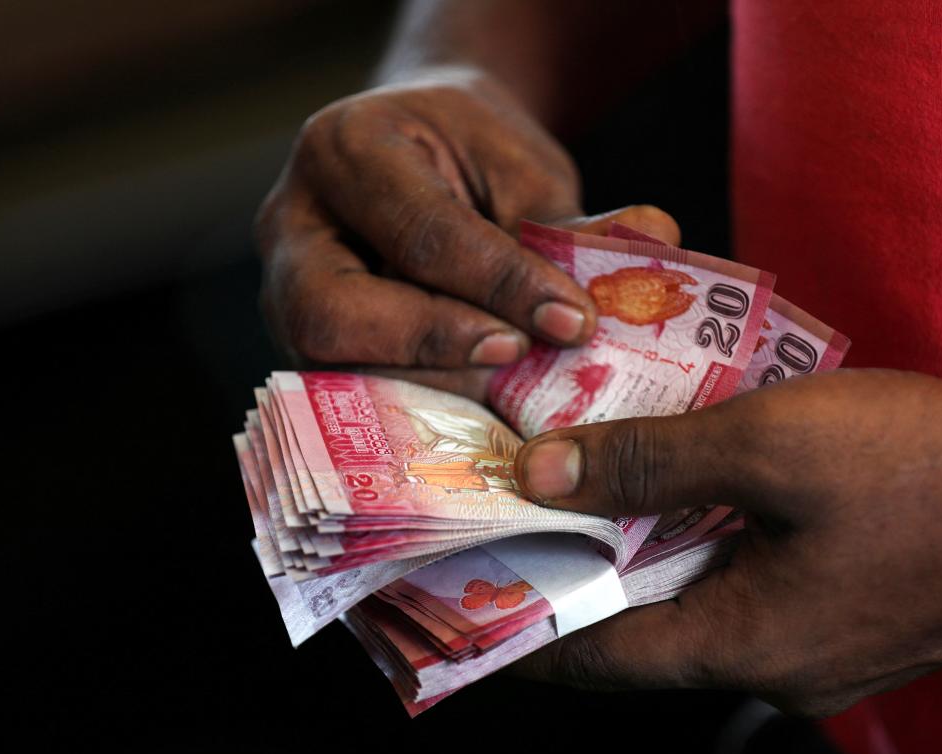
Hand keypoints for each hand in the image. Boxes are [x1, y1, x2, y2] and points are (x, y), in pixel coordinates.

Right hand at [255, 68, 678, 399]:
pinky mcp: (307, 343)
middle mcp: (292, 225)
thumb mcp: (522, 168)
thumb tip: (655, 241)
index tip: (574, 321)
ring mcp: (285, 291)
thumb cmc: (472, 154)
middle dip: (433, 346)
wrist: (422, 154)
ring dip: (428, 388)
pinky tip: (486, 415)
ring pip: (334, 366)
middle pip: (334, 314)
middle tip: (517, 357)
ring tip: (512, 394)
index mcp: (345, 150)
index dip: (500, 285)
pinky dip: (422, 404)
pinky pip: (352, 389)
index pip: (422, 233)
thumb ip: (569, 222)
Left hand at [510, 369, 941, 715]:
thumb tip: (543, 475)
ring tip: (611, 487)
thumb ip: (650, 461)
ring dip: (659, 550)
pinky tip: (714, 489)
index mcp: (744, 645)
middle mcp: (779, 669)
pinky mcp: (860, 622)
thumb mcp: (770, 444)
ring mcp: (827, 653)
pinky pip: (762, 591)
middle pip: (649, 627)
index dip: (524, 622)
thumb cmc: (927, 469)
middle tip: (533, 514)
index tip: (469, 592)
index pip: (596, 655)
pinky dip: (721, 547)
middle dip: (588, 569)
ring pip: (709, 604)